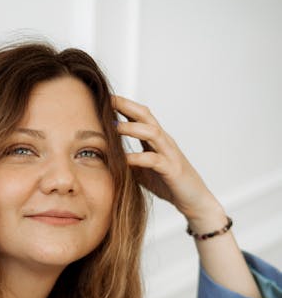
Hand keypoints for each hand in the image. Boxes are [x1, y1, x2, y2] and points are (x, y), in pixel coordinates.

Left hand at [112, 95, 223, 224]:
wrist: (194, 200)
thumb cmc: (168, 184)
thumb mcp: (142, 170)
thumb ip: (128, 160)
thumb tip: (105, 157)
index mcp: (155, 140)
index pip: (139, 116)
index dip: (123, 105)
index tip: (103, 97)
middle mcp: (163, 142)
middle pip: (146, 116)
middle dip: (126, 106)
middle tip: (107, 100)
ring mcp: (169, 154)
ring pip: (152, 133)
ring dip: (132, 128)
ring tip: (113, 126)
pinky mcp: (172, 170)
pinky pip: (154, 160)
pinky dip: (138, 158)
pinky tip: (124, 159)